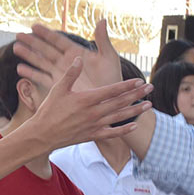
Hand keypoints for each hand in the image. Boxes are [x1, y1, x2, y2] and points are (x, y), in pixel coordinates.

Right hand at [14, 19, 122, 92]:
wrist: (109, 101)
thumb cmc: (111, 78)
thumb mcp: (109, 58)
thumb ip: (103, 40)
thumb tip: (102, 20)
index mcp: (77, 53)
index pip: (58, 40)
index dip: (46, 33)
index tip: (33, 26)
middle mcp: (67, 63)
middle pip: (46, 50)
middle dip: (33, 42)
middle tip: (18, 35)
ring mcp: (62, 75)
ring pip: (42, 62)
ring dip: (29, 56)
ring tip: (15, 48)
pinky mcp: (60, 87)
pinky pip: (43, 79)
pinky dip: (32, 74)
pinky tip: (20, 70)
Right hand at [17, 55, 151, 148]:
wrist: (43, 135)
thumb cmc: (49, 110)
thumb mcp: (58, 89)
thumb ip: (71, 74)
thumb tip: (79, 58)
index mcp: (86, 99)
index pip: (112, 91)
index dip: (127, 85)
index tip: (139, 80)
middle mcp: (93, 113)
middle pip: (120, 102)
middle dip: (137, 94)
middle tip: (150, 88)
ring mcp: (94, 125)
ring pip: (119, 117)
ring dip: (135, 110)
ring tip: (148, 105)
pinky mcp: (92, 136)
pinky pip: (111, 133)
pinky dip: (124, 130)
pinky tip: (134, 126)